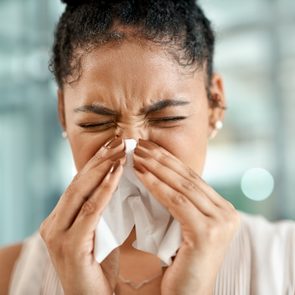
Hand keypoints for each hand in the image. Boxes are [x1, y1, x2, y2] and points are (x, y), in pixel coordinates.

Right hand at [40, 138, 125, 294]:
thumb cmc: (98, 269)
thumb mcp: (97, 234)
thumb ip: (99, 211)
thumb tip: (115, 183)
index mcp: (59, 220)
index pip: (79, 185)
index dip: (96, 163)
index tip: (113, 144)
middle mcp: (54, 224)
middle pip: (78, 183)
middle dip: (99, 159)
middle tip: (118, 140)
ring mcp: (58, 235)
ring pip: (82, 192)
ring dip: (103, 168)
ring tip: (120, 150)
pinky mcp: (70, 246)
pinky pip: (91, 211)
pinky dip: (104, 190)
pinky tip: (117, 172)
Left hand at [133, 139, 239, 294]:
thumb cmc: (179, 262)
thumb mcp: (183, 225)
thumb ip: (179, 202)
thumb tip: (159, 172)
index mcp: (222, 210)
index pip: (191, 178)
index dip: (169, 160)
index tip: (149, 147)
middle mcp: (227, 213)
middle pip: (187, 178)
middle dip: (162, 159)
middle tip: (140, 144)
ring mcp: (220, 223)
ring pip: (182, 186)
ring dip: (157, 168)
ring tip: (137, 155)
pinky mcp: (208, 232)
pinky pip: (176, 202)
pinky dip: (157, 186)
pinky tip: (141, 174)